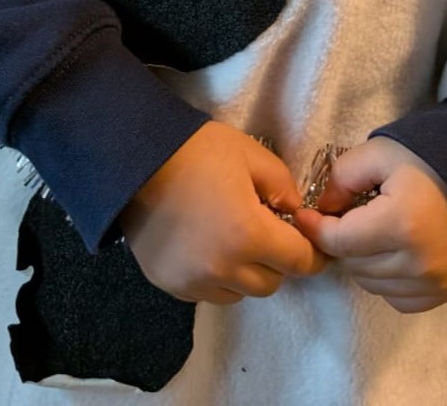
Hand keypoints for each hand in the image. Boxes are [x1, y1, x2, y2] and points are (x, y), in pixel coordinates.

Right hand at [120, 121, 327, 304]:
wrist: (134, 161)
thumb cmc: (196, 152)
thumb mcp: (251, 154)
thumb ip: (283, 185)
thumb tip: (293, 212)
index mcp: (249, 234)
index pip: (298, 261)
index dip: (311, 253)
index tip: (311, 244)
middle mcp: (224, 268)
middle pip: (271, 283)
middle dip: (277, 260)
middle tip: (268, 232)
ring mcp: (194, 282)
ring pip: (240, 293)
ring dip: (247, 272)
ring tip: (235, 238)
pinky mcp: (171, 286)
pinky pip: (210, 293)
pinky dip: (218, 277)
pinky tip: (208, 246)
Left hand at [295, 137, 446, 312]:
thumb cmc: (428, 161)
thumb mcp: (380, 152)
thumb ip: (342, 177)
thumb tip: (321, 210)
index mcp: (401, 224)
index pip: (339, 240)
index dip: (317, 227)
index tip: (306, 215)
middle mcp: (417, 262)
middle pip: (352, 263)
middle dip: (343, 240)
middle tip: (349, 216)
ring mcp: (433, 283)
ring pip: (370, 284)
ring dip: (362, 260)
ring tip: (373, 232)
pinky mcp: (444, 294)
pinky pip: (394, 298)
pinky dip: (385, 279)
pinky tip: (393, 251)